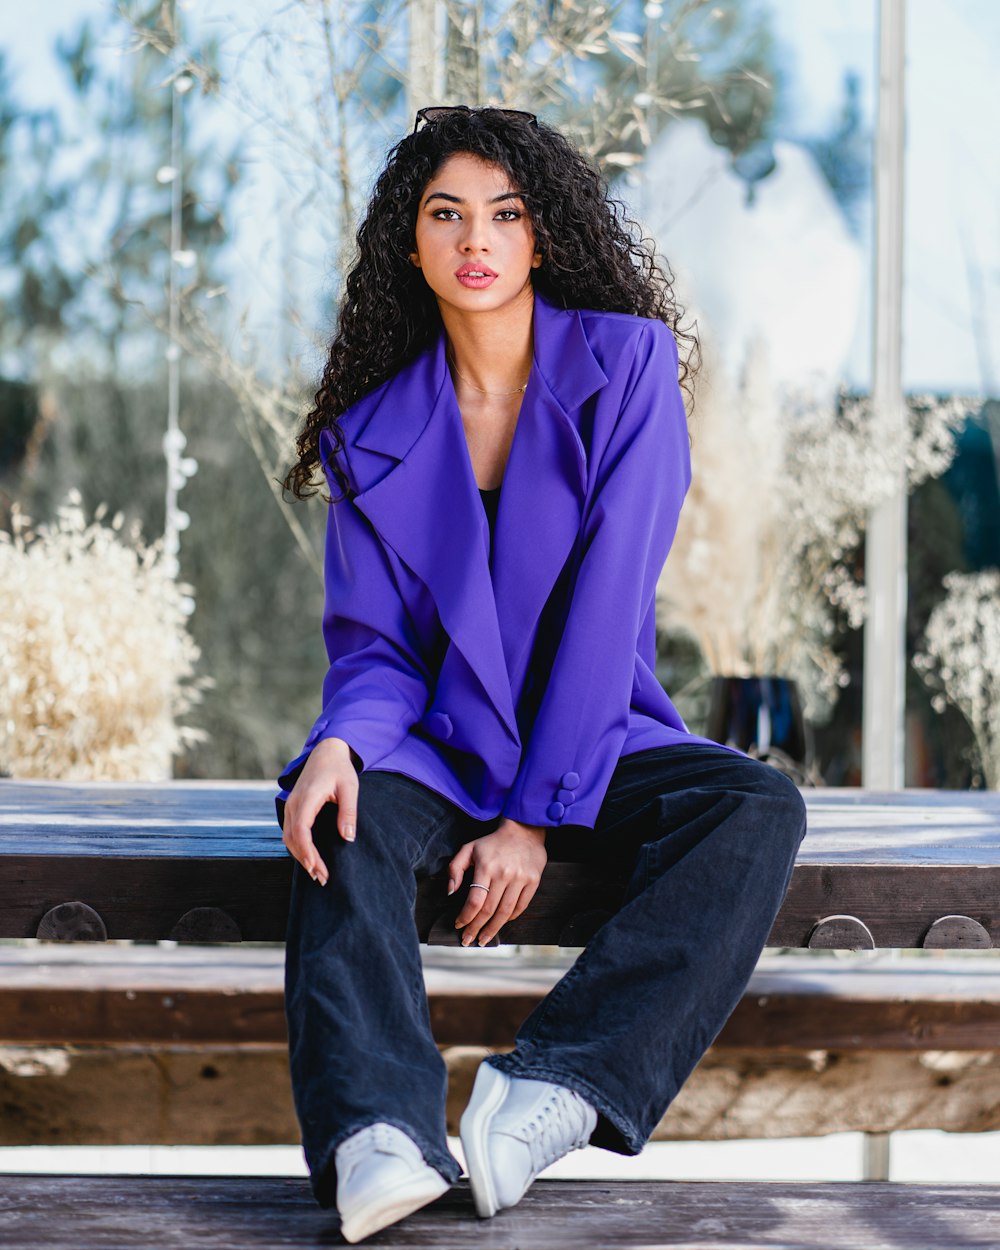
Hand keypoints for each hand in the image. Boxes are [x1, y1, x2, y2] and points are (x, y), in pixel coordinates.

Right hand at [281, 737, 359, 885]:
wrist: (326, 752)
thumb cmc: (339, 769)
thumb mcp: (350, 787)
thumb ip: (348, 811)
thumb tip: (348, 838)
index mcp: (307, 797)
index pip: (301, 830)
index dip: (307, 851)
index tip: (318, 867)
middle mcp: (294, 803)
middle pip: (292, 838)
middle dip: (306, 860)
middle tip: (323, 878)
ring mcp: (291, 805)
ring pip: (288, 837)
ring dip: (301, 856)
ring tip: (317, 874)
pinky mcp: (293, 808)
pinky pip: (290, 832)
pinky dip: (298, 847)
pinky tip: (310, 858)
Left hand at [447, 818, 547, 945]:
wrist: (524, 830)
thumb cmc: (492, 842)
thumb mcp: (469, 849)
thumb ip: (455, 869)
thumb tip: (450, 892)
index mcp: (486, 866)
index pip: (475, 900)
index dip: (466, 917)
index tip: (459, 925)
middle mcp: (504, 874)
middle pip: (489, 910)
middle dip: (476, 928)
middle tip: (468, 940)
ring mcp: (520, 878)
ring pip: (505, 912)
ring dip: (493, 929)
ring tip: (484, 939)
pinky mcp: (533, 881)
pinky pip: (521, 906)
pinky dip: (510, 918)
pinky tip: (500, 924)